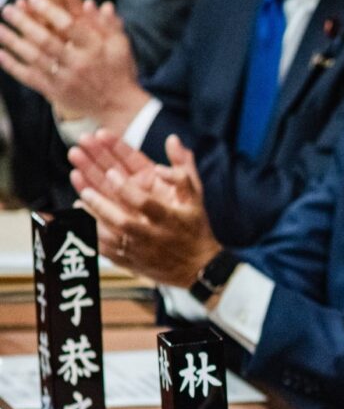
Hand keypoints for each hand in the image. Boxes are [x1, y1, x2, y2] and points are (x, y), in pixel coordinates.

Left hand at [0, 0, 146, 131]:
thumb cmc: (119, 71)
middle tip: (8, 9)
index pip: (69, 27)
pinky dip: (13, 66)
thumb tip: (96, 3)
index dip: (49, 11)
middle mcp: (79, 64)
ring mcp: (66, 80)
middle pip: (47, 41)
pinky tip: (0, 53)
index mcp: (94, 49)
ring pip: (35, 58)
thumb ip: (109, 24)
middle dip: (25, 23)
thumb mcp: (120, 46)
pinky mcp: (56, 93)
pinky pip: (29, 77)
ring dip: (13, 42)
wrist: (118, 107)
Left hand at [71, 131, 220, 285]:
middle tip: (84, 183)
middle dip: (102, 202)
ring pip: (111, 235)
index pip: (146, 204)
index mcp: (169, 219)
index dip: (127, 189)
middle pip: (123, 221)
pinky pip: (105, 248)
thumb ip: (183, 167)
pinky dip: (91, 233)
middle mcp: (153, 236)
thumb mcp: (196, 197)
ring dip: (94, 216)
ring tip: (81, 196)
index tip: (113, 173)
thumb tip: (172, 139)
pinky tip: (80, 215)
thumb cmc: (195, 228)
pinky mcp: (130, 260)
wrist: (198, 268)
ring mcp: (139, 250)